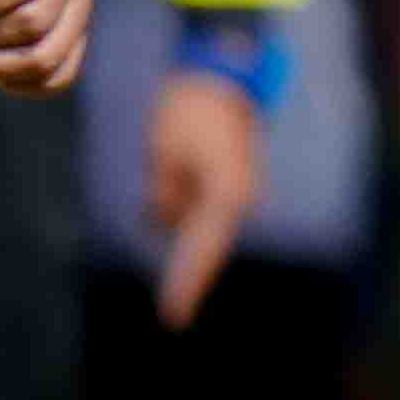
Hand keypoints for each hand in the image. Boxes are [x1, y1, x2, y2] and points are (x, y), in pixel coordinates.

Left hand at [143, 69, 266, 326]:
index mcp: (228, 195)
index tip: (175, 317)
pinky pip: (195, 210)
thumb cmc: (187, 113)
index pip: (202, 252)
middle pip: (204, 250)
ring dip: (175, 210)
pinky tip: (180, 162)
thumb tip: (159, 219)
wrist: (220, 81)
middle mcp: (240, 201)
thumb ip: (163, 193)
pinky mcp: (231, 191)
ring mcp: (239, 197)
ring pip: (192, 225)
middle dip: (187, 275)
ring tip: (173, 158)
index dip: (187, 285)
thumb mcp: (162, 153)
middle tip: (174, 318)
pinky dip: (181, 199)